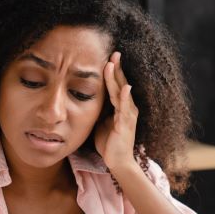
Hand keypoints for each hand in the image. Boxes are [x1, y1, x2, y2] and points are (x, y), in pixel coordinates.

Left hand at [94, 51, 138, 172]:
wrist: (117, 162)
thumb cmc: (109, 142)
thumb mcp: (101, 121)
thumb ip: (99, 108)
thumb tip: (86, 97)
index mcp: (121, 106)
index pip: (116, 84)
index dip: (113, 70)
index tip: (108, 56)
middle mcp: (127, 108)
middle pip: (121, 83)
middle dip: (117, 67)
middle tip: (113, 52)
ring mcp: (127, 115)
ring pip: (121, 92)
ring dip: (117, 77)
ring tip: (112, 63)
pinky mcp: (125, 124)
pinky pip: (124, 109)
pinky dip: (124, 97)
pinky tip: (125, 87)